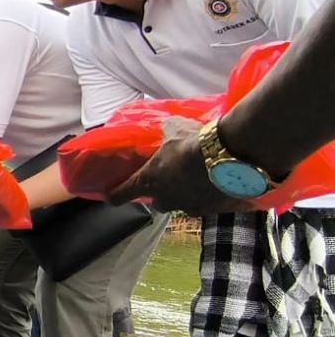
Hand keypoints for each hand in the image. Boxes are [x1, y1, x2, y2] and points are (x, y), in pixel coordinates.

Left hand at [106, 117, 254, 215]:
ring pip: (181, 205)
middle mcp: (165, 199)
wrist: (226, 157)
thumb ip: (165, 132)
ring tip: (196, 181)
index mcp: (147, 181)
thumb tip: (166, 126)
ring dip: (184, 196)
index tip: (110, 197)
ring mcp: (188, 206)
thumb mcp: (173, 130)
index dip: (114, 196)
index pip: (121, 195)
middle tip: (168, 181)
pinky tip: (215, 184)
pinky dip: (207, 196)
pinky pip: (205, 204)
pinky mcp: (209, 209)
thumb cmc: (191, 143)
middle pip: (157, 203)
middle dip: (161, 194)